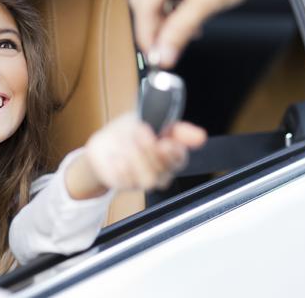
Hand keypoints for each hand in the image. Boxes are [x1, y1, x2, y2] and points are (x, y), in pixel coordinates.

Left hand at [65, 113, 205, 198]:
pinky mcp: (125, 185)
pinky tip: (115, 156)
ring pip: (148, 179)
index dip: (173, 152)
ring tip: (125, 143)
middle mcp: (161, 171)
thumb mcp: (151, 119)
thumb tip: (200, 136)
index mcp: (171, 154)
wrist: (104, 144)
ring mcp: (143, 180)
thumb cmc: (130, 132)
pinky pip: (126, 180)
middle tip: (139, 132)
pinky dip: (119, 165)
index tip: (163, 142)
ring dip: (135, 158)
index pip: (180, 158)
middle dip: (149, 149)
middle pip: (163, 169)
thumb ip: (176, 129)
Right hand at [129, 0, 244, 67]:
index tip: (152, 54)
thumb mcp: (205, 3)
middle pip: (144, 1)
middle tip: (164, 49)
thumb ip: (180, 31)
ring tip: (181, 33)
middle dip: (154, 27)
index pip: (144, 4)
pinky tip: (183, 19)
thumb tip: (164, 54)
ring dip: (163, 19)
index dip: (146, 33)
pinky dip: (170, 8)